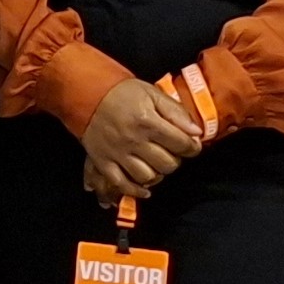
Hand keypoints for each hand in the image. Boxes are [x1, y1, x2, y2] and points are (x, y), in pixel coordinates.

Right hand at [79, 78, 207, 200]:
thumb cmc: (123, 93)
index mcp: (148, 121)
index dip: (192, 147)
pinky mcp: (103, 162)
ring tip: (157, 164)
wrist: (87, 94)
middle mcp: (133, 140)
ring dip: (158, 174)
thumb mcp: (152, 94)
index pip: (181, 144)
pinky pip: (122, 184)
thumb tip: (196, 133)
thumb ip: (176, 112)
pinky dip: (136, 190)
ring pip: (147, 177)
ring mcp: (117, 153)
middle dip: (176, 160)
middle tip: (172, 152)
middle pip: (166, 164)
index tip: (191, 145)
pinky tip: (145, 188)